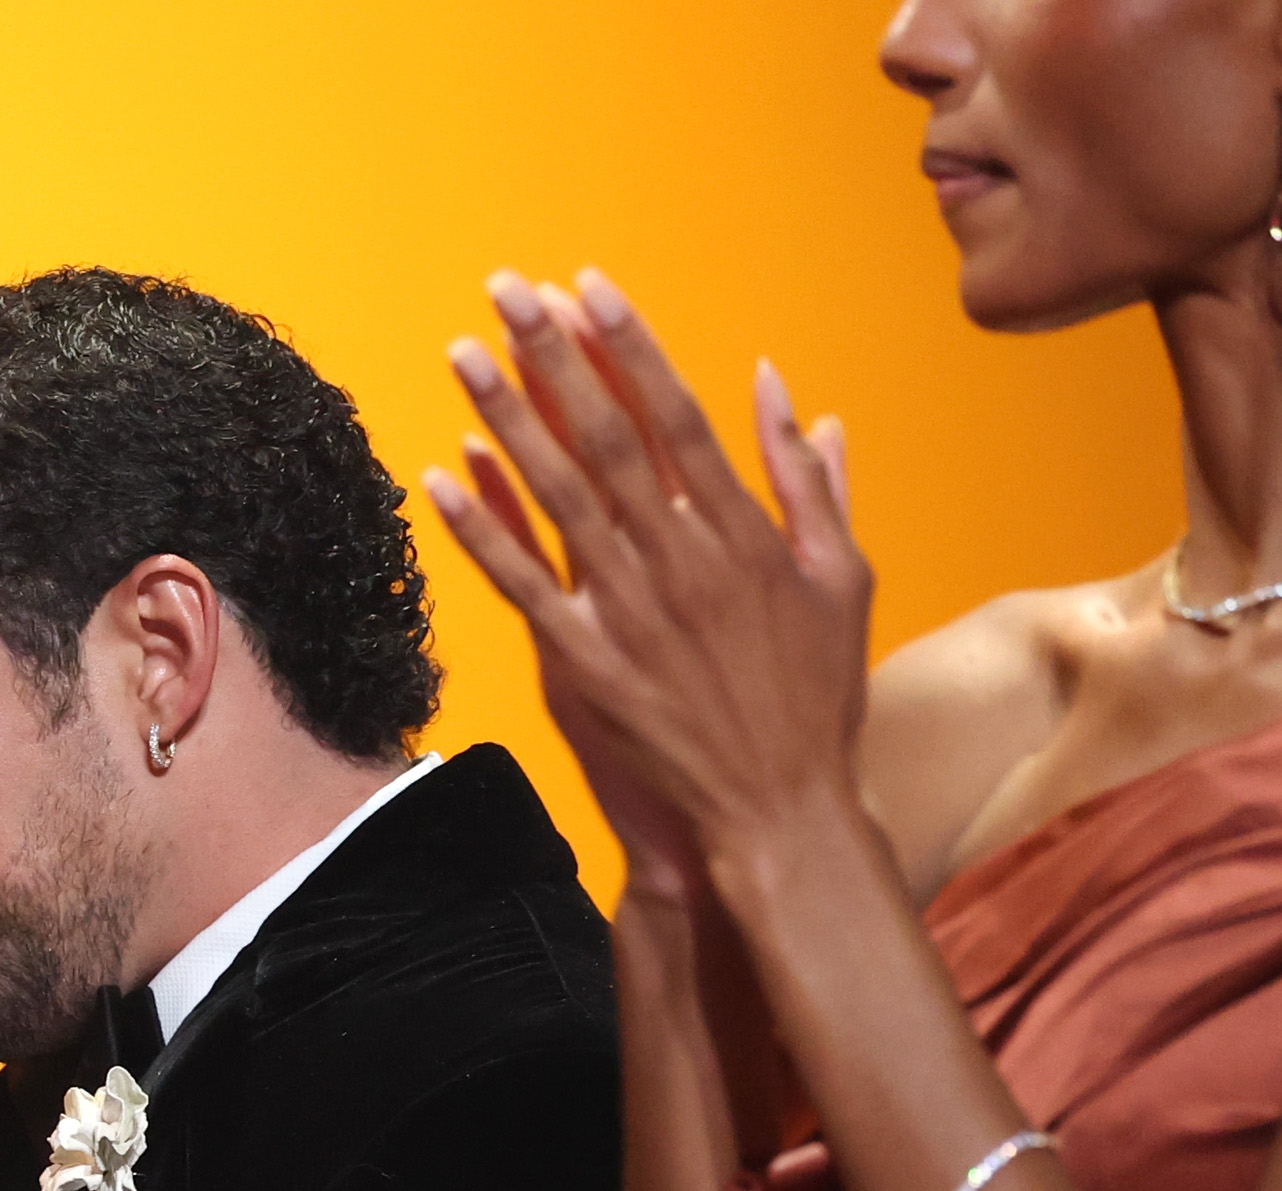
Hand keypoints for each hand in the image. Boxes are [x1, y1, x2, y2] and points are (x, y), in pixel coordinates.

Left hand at [420, 268, 872, 902]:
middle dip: (553, 357)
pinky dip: (479, 528)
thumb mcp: (843, 578)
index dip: (628, 348)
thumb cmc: (816, 696)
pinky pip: (520, 585)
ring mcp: (630, 611)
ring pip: (555, 497)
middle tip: (507, 290)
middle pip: (605, 437)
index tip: (589, 289)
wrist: (779, 809)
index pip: (675, 415)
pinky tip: (438, 476)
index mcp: (744, 532)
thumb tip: (785, 392)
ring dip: (505, 420)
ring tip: (464, 354)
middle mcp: (682, 559)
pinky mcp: (586, 664)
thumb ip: (811, 483)